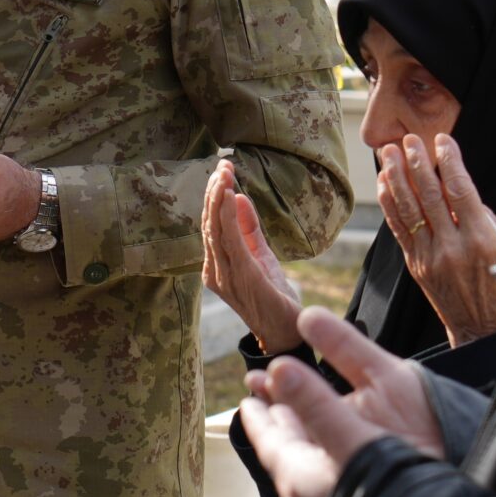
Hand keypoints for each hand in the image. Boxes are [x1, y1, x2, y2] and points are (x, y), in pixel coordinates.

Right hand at [203, 157, 304, 351]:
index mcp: (216, 265)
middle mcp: (214, 271)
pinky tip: (231, 198)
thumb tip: (239, 197)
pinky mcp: (243, 278)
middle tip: (222, 165)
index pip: (210, 225)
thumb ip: (248, 229)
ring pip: (216, 231)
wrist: (287, 330)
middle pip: (208, 224)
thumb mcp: (260, 255)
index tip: (222, 170)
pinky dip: (229, 218)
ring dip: (218, 200)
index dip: (213, 196)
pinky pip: (232, 243)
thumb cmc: (272, 295)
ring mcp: (225, 277)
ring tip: (223, 175)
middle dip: (213, 192)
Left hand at [238, 305, 444, 496]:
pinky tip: (339, 472)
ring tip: (305, 432)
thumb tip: (279, 368)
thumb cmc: (382, 492)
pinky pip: (325, 492)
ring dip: (303, 449)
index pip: (269, 441)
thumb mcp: (349, 438)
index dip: (259, 418)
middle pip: (285, 456)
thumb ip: (315, 403)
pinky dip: (324, 470)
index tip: (248, 399)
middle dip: (281, 427)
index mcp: (298, 478)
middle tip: (272, 405)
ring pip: (305, 475)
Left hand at [376, 134, 495, 345]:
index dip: (449, 162)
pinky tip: (385, 184)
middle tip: (407, 140)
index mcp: (481, 240)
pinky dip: (390, 204)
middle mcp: (453, 247)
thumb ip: (488, 220)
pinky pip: (399, 230)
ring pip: (409, 210)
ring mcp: (431, 258)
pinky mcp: (417, 267)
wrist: (486, 332)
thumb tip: (463, 191)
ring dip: (397, 178)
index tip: (443, 141)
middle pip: (430, 196)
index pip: (461, 191)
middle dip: (417, 163)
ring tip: (388, 153)